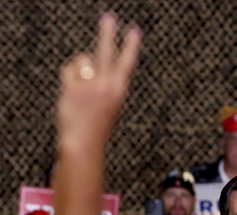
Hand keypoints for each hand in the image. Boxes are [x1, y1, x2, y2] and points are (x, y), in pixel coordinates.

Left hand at [58, 13, 141, 147]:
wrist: (84, 142)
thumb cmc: (98, 124)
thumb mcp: (110, 102)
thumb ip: (104, 81)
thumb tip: (88, 59)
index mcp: (120, 89)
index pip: (127, 61)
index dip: (131, 45)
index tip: (134, 30)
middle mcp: (106, 85)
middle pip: (106, 51)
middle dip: (108, 33)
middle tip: (109, 17)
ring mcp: (89, 86)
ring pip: (82, 60)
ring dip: (80, 68)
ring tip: (81, 87)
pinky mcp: (73, 88)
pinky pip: (69, 70)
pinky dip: (69, 78)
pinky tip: (72, 92)